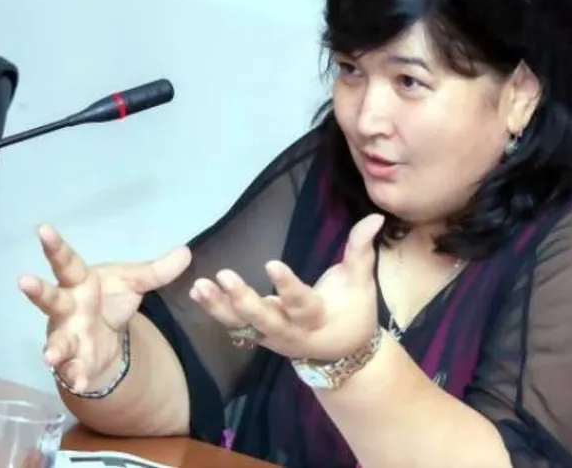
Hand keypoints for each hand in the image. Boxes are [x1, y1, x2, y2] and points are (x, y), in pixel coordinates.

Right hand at [19, 225, 190, 391]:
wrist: (105, 335)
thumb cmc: (109, 298)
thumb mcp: (135, 282)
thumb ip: (158, 271)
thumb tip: (186, 252)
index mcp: (80, 282)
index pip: (66, 261)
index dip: (55, 246)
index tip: (42, 229)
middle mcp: (67, 308)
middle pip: (50, 298)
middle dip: (37, 291)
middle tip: (23, 280)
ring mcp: (67, 336)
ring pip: (56, 341)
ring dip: (53, 348)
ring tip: (50, 356)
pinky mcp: (74, 361)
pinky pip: (72, 370)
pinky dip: (77, 376)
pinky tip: (81, 382)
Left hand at [190, 214, 383, 361]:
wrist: (344, 353)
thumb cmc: (354, 312)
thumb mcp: (361, 283)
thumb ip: (361, 250)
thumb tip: (374, 217)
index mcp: (317, 318)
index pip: (301, 302)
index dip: (287, 286)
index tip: (270, 263)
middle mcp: (290, 332)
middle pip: (265, 320)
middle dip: (243, 301)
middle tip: (224, 276)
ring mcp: (270, 337)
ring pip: (242, 325)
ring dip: (219, 307)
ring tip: (200, 286)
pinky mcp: (258, 336)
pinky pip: (234, 325)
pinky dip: (215, 309)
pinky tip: (197, 290)